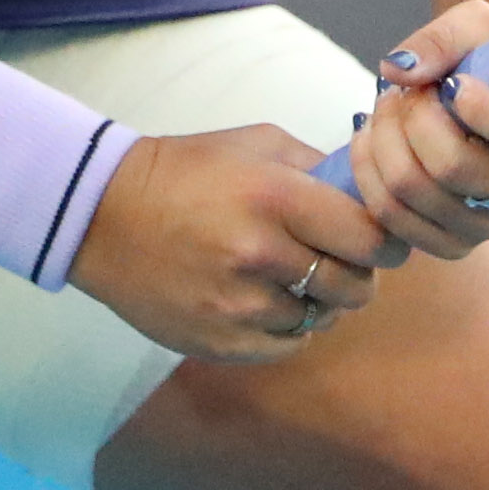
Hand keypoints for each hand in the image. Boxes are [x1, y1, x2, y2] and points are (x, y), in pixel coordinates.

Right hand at [69, 125, 404, 362]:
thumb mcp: (257, 144)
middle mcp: (260, 254)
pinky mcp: (220, 342)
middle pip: (355, 287)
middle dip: (355, 273)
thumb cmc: (187, 170)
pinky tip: (261, 297)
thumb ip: (320, 167)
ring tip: (287, 273)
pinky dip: (285, 326)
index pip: (370, 238)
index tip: (380, 239)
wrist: (103, 214)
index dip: (385, 242)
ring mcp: (238, 306)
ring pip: (321, 318)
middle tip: (338, 258)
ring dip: (316, 300)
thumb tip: (373, 192)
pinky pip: (286, 345)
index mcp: (275, 197)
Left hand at [346, 0, 488, 258]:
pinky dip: (369, 172)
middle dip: (414, 116)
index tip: (454, 84)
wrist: (476, 91)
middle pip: (455, 168)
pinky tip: (372, 140)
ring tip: (388, 106)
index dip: (484, 111)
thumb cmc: (486, 55)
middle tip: (407, 89)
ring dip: (383, 138)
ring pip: (414, 191)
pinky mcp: (451, 243)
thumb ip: (444, 37)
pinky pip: (392, 218)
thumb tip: (400, 71)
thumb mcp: (478, 24)